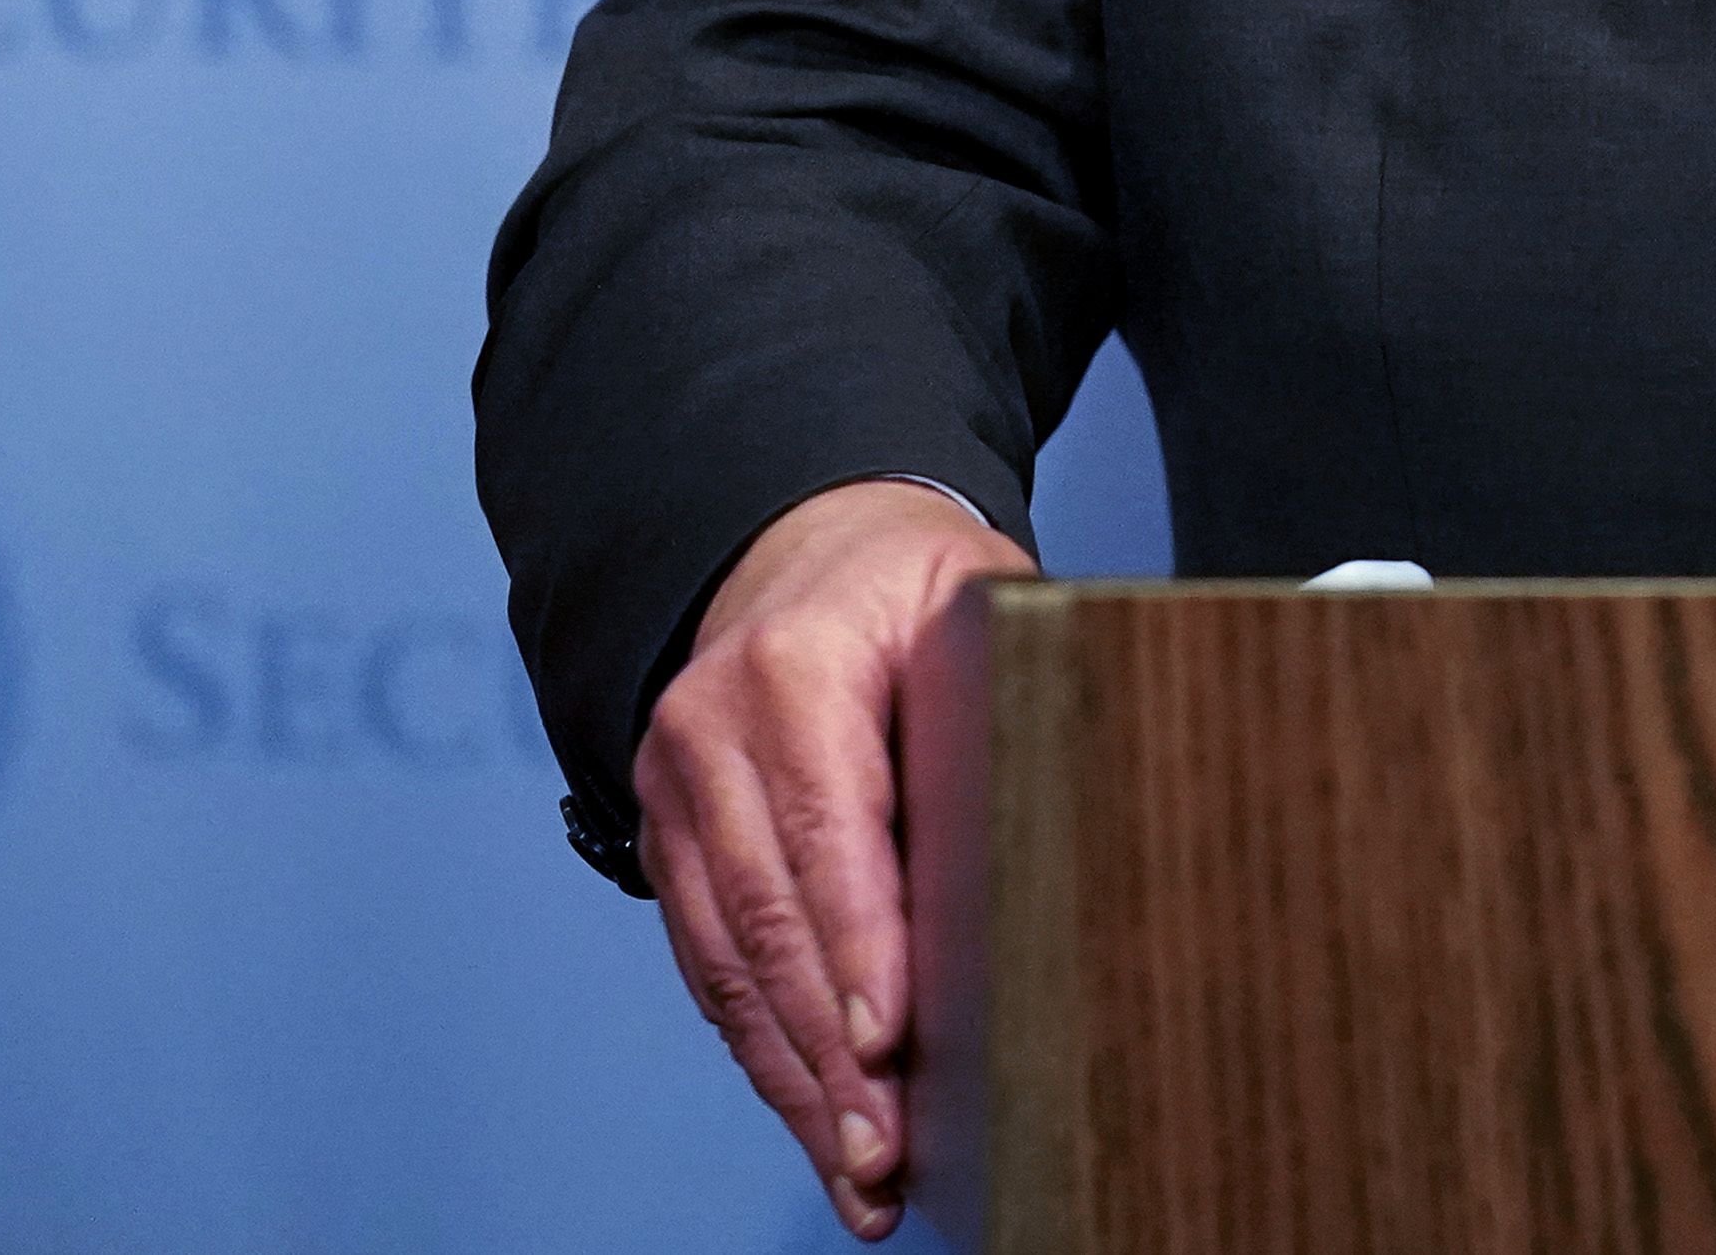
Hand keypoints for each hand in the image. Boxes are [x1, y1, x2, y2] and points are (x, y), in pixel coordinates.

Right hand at [634, 477, 1037, 1239]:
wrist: (800, 543)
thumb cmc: (913, 583)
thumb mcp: (979, 603)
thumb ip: (1004, 701)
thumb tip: (1048, 835)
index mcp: (795, 669)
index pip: (828, 828)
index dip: (857, 944)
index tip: (888, 1039)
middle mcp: (711, 732)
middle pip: (770, 920)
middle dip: (828, 1052)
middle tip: (884, 1152)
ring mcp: (676, 791)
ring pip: (731, 964)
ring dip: (795, 1080)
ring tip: (860, 1172)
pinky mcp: (667, 840)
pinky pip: (711, 962)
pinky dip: (762, 1049)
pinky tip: (812, 1114)